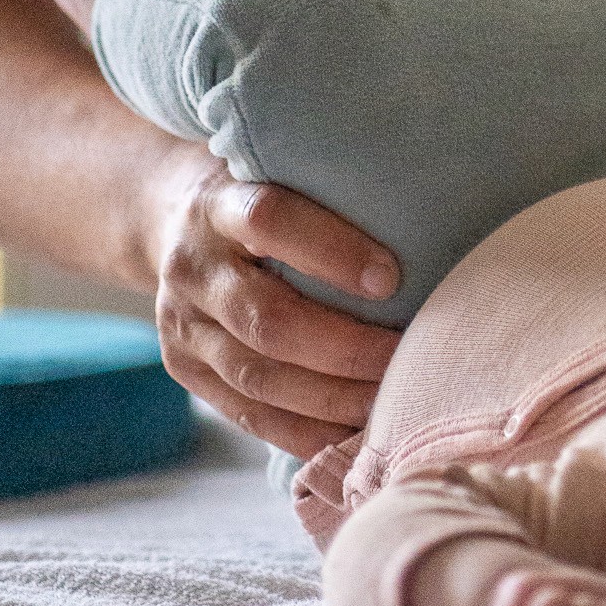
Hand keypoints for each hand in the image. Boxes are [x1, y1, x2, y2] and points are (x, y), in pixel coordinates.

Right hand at [146, 145, 401, 456]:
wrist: (171, 221)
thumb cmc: (265, 192)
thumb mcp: (286, 171)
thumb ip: (336, 194)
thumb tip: (434, 230)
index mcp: (220, 205)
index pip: (269, 221)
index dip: (330, 251)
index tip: (391, 278)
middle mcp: (194, 267)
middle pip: (268, 321)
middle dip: (346, 350)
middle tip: (409, 358)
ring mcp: (182, 326)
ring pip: (259, 378)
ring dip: (333, 399)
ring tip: (392, 403)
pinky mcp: (185, 370)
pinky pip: (248, 414)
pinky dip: (306, 431)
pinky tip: (353, 434)